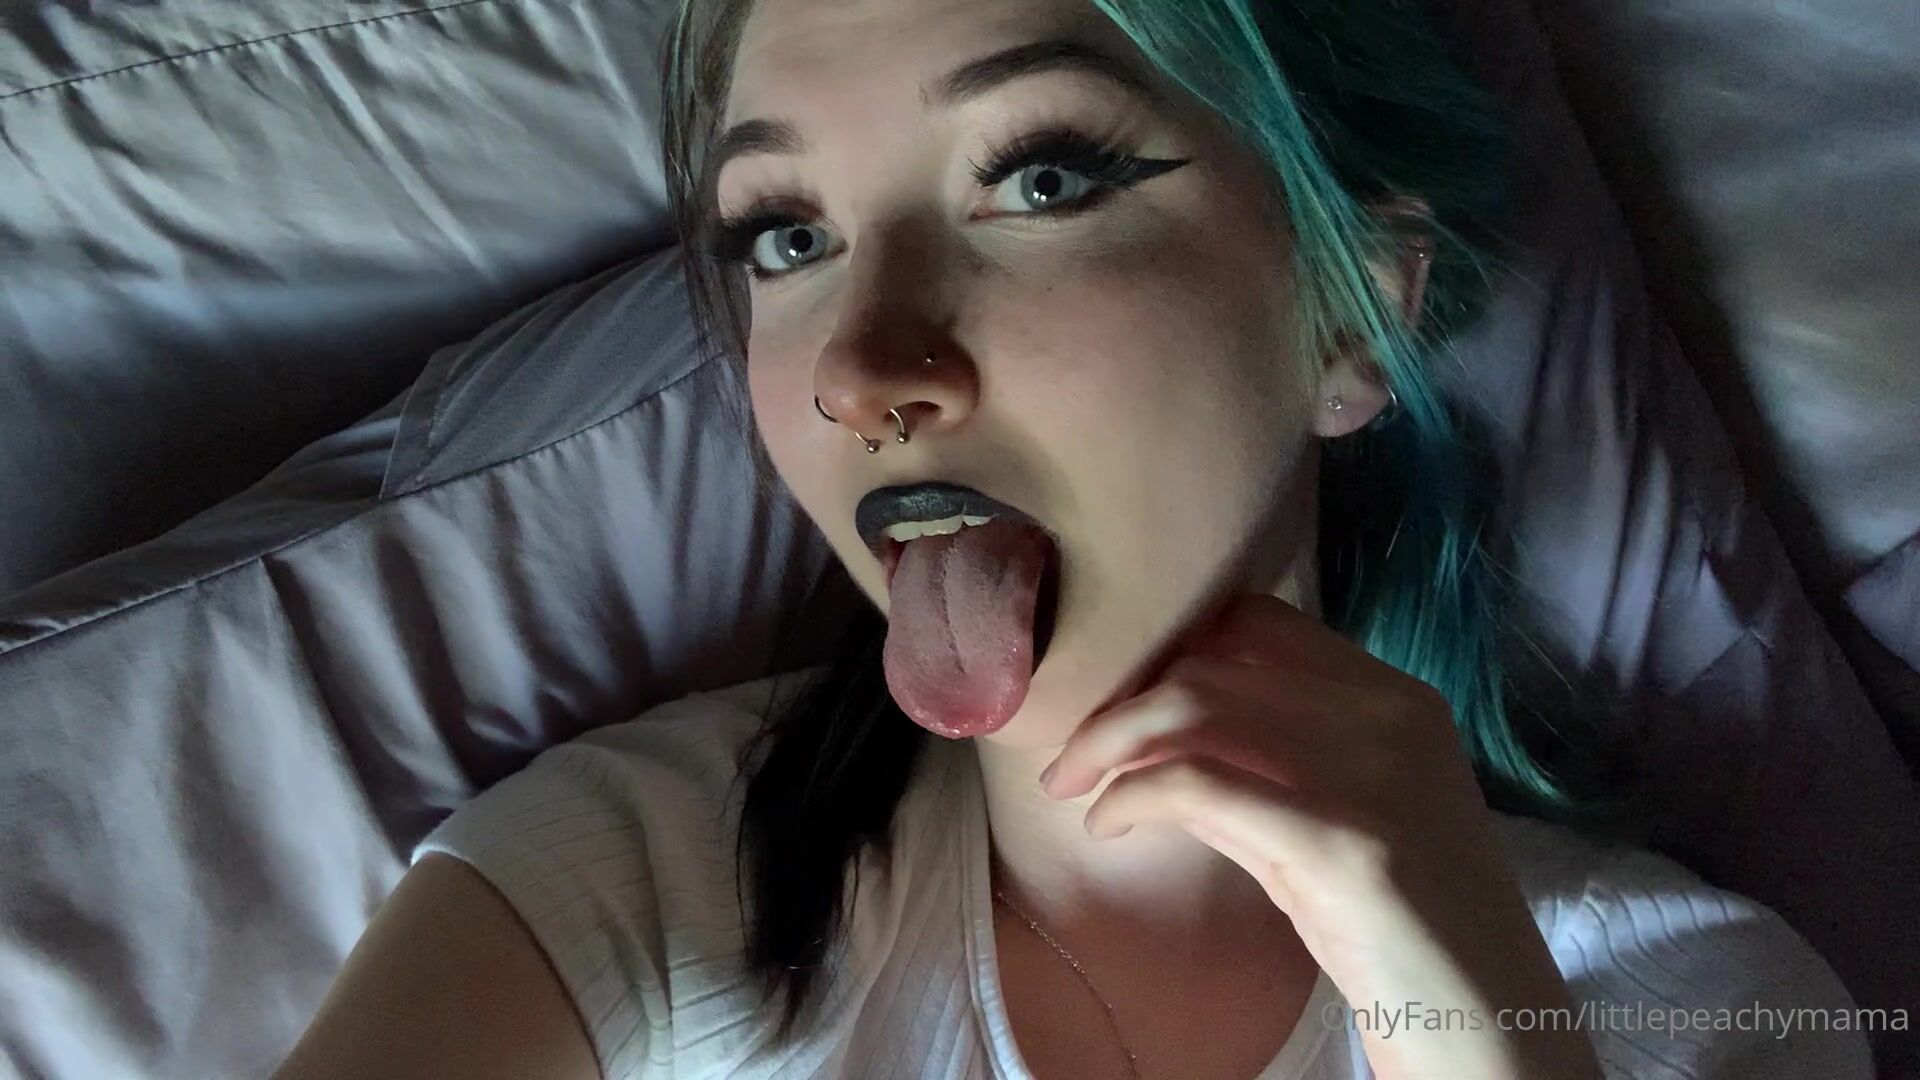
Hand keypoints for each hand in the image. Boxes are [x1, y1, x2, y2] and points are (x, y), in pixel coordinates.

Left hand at [1038, 594, 1598, 1079]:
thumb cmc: (1405, 931)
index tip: (1123, 697)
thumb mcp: (1338, 825)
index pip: (1260, 624)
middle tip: (1073, 757)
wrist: (1486, 1025)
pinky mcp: (1343, 843)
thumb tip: (1152, 739)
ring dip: (1109, 743)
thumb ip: (1260, 769)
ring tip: (1073, 787)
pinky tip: (1108, 826)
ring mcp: (1371, 774)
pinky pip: (1199, 785)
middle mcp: (1389, 717)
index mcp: (1397, 699)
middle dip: (1121, 703)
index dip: (1175, 649)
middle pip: (1214, 662)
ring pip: (1195, 707)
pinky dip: (1133, 796)